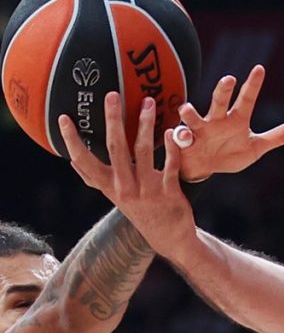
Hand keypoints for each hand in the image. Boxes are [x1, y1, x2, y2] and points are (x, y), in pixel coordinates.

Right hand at [58, 94, 194, 254]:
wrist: (170, 237)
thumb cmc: (141, 211)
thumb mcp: (115, 196)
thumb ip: (97, 179)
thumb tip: (72, 161)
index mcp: (109, 186)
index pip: (84, 161)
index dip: (72, 141)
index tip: (64, 118)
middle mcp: (124, 187)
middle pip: (115, 148)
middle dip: (112, 120)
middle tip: (112, 95)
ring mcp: (147, 189)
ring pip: (143, 151)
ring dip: (145, 124)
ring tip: (149, 102)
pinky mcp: (169, 191)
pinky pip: (170, 164)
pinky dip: (170, 147)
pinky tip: (171, 130)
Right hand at [175, 64, 283, 181]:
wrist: (206, 170)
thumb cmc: (230, 154)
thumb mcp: (257, 147)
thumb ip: (279, 136)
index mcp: (235, 119)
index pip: (246, 99)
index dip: (253, 85)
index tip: (260, 68)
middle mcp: (216, 120)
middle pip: (219, 101)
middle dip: (223, 91)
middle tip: (229, 79)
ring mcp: (198, 131)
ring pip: (192, 118)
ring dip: (190, 113)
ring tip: (186, 109)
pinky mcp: (183, 144)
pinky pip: (178, 139)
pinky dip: (177, 137)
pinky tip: (177, 136)